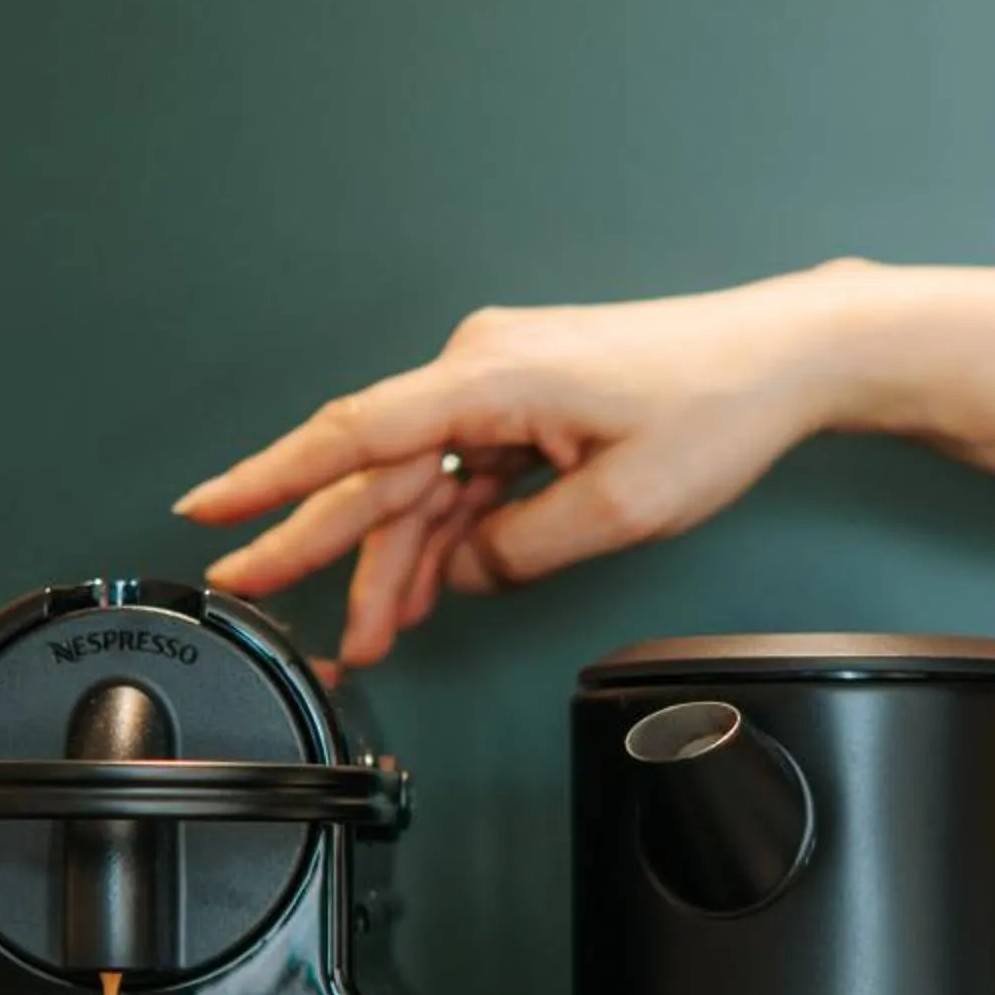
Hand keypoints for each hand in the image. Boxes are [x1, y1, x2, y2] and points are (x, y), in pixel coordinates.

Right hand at [175, 263, 866, 669]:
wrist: (782, 358)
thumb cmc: (716, 407)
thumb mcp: (620, 510)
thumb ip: (521, 551)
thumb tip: (460, 572)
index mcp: (491, 378)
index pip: (356, 436)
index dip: (273, 480)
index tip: (212, 511)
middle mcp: (483, 369)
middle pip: (378, 471)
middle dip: (321, 547)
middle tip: (252, 591)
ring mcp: (504, 386)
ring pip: (422, 485)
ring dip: (397, 562)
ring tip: (369, 637)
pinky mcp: (528, 405)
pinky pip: (465, 477)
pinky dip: (446, 535)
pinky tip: (425, 590)